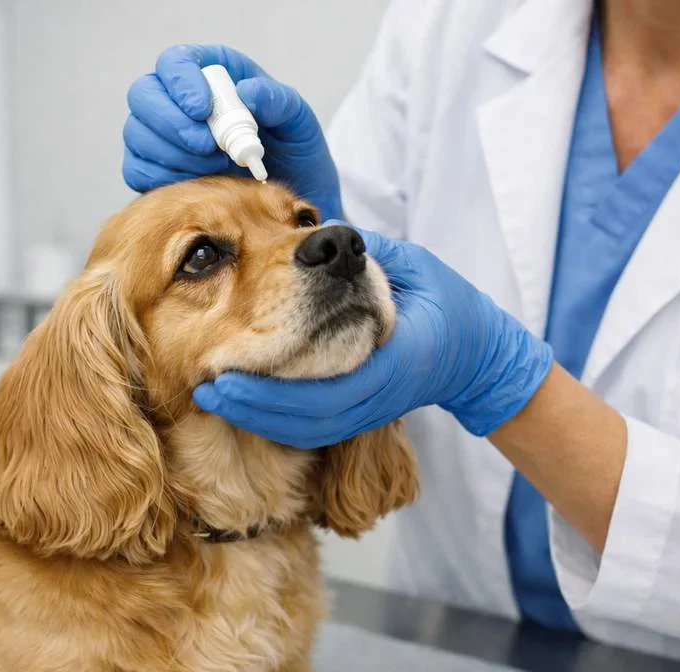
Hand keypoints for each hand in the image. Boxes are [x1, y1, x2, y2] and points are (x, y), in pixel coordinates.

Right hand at [123, 44, 343, 220]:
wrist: (288, 200)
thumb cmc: (292, 150)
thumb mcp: (297, 120)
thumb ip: (277, 100)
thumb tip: (247, 92)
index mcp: (210, 74)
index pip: (175, 62)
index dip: (180, 82)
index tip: (201, 109)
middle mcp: (177, 100)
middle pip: (143, 96)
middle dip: (171, 124)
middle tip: (207, 147)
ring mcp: (161, 136)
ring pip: (137, 135)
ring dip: (173, 154)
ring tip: (216, 168)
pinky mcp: (155, 170)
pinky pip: (137, 170)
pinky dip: (162, 179)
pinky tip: (196, 184)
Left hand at [193, 228, 553, 447]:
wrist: (476, 353)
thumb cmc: (446, 302)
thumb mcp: (412, 266)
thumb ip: (363, 254)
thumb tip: (314, 234)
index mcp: (392, 362)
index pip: (324, 389)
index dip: (269, 387)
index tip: (223, 374)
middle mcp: (376, 396)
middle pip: (304, 419)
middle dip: (251, 407)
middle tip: (203, 388)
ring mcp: (367, 412)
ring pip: (304, 429)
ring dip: (256, 415)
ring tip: (210, 395)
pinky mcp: (358, 415)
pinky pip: (310, 427)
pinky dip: (273, 417)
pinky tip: (241, 400)